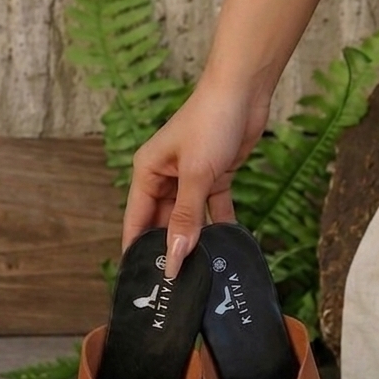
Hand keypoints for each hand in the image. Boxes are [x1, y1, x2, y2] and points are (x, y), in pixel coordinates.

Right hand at [122, 78, 270, 278]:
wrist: (243, 94)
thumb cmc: (210, 123)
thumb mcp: (196, 175)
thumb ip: (185, 217)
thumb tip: (174, 255)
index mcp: (147, 173)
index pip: (136, 220)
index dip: (138, 250)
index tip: (142, 280)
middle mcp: (165, 177)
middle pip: (163, 223)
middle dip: (170, 249)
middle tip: (178, 284)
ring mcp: (191, 179)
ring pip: (190, 219)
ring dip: (197, 240)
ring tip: (202, 272)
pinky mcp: (215, 178)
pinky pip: (214, 209)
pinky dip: (220, 225)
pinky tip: (227, 247)